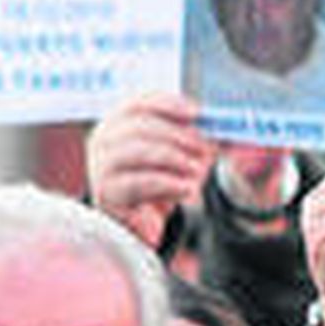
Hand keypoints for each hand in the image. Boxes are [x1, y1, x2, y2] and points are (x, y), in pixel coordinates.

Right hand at [86, 92, 213, 249]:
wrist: (143, 222)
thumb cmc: (161, 179)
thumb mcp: (182, 155)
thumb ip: (198, 138)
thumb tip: (223, 125)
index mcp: (119, 122)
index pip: (140, 104)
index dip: (168, 105)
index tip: (197, 113)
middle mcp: (103, 140)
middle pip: (139, 126)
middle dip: (176, 134)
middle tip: (203, 146)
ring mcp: (101, 166)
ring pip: (138, 151)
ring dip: (174, 158)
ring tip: (197, 170)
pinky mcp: (106, 194)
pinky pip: (139, 183)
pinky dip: (169, 183)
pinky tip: (187, 189)